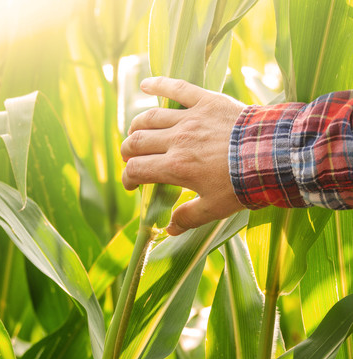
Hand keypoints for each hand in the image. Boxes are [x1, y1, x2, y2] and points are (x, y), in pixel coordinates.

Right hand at [121, 77, 245, 235]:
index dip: (128, 178)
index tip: (131, 185)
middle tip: (131, 160)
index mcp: (175, 167)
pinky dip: (159, 84)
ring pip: (149, 118)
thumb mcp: (216, 208)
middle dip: (127, 152)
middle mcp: (176, 140)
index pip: (137, 169)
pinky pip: (177, 88)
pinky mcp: (205, 101)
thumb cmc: (244, 184)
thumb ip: (188, 218)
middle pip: (137, 142)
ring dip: (137, 127)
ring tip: (135, 133)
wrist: (275, 154)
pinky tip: (145, 83)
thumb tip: (168, 230)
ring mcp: (189, 118)